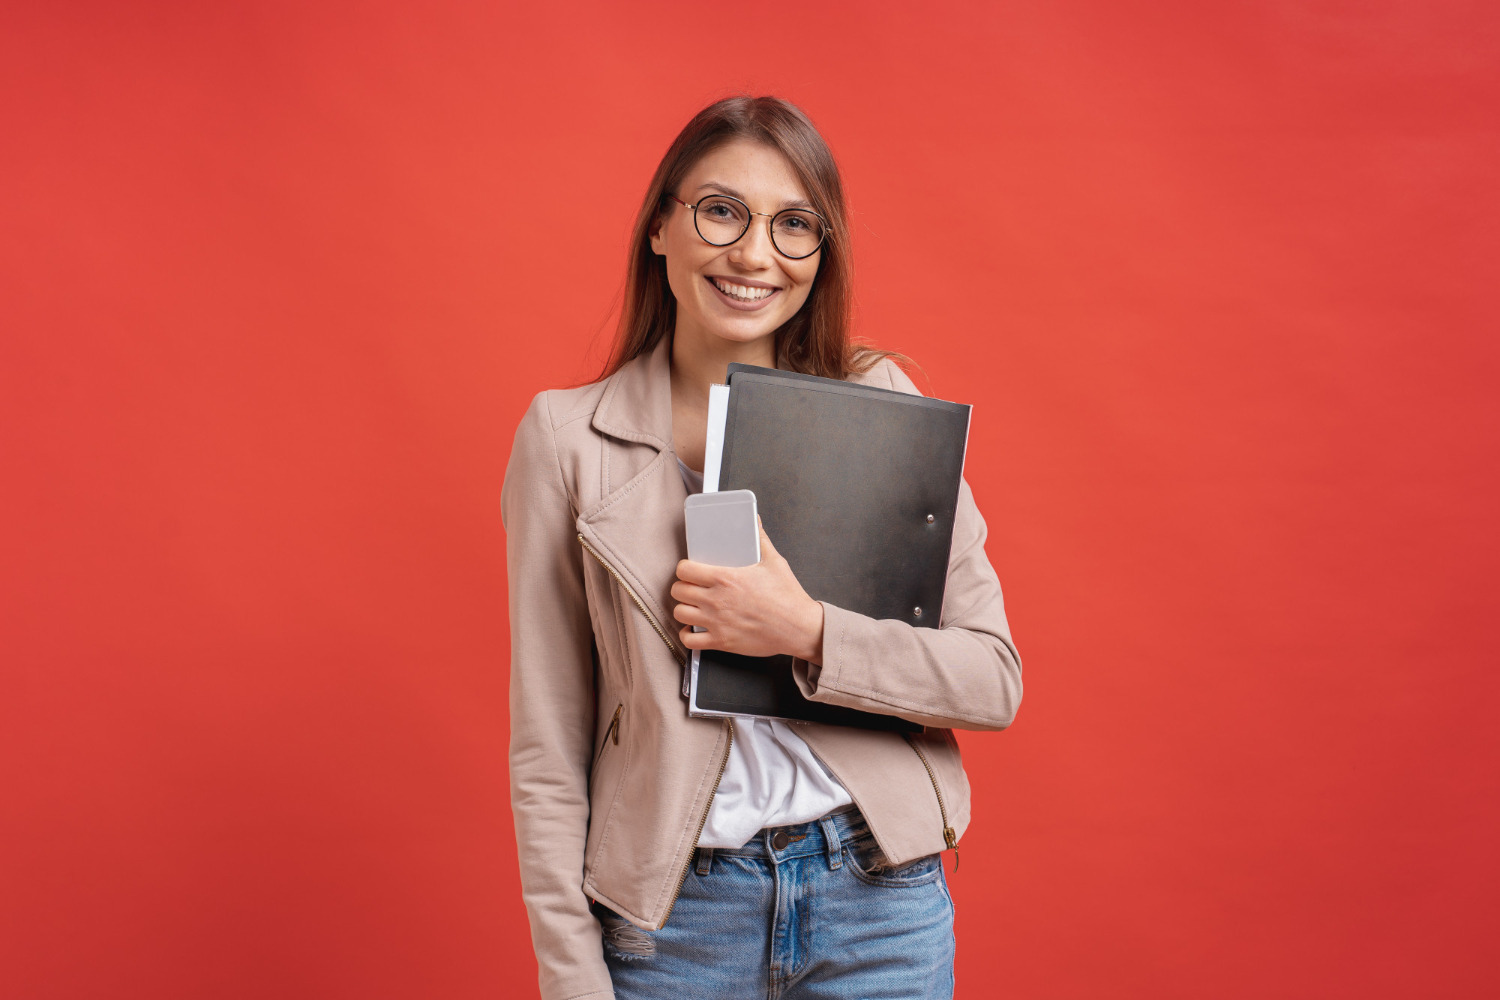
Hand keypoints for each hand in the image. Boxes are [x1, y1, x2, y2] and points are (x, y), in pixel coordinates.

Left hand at [672, 522, 824, 663]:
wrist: (798, 627)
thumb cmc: (788, 597)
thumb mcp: (775, 562)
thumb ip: (761, 540)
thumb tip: (755, 523)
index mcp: (725, 578)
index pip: (685, 570)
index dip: (684, 569)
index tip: (689, 570)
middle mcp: (716, 600)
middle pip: (678, 591)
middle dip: (682, 587)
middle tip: (691, 588)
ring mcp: (717, 622)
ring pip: (680, 614)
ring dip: (683, 609)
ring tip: (692, 607)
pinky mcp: (721, 642)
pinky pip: (690, 641)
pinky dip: (687, 635)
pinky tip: (694, 629)